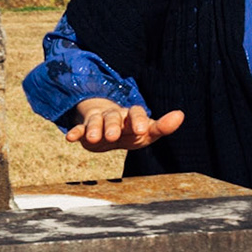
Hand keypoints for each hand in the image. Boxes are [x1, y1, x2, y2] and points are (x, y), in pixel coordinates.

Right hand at [64, 99, 184, 151]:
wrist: (105, 128)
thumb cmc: (130, 130)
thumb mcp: (146, 132)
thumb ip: (162, 127)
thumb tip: (180, 115)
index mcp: (131, 116)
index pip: (136, 112)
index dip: (139, 120)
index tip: (142, 130)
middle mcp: (115, 115)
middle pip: (114, 117)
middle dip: (113, 125)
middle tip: (113, 136)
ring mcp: (99, 120)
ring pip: (97, 121)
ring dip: (94, 128)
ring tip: (92, 138)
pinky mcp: (85, 127)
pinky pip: (79, 128)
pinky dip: (76, 132)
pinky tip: (70, 138)